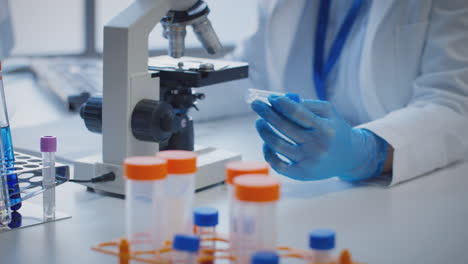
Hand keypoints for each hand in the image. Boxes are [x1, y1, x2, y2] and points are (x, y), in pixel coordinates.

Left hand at [251, 95, 388, 180]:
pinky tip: (266, 142)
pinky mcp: (301, 174)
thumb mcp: (328, 112)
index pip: (297, 113)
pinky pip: (278, 164)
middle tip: (256, 105)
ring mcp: (308, 161)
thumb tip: (281, 100)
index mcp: (325, 128)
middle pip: (284, 127)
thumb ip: (307, 104)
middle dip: (266, 113)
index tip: (271, 98)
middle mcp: (317, 146)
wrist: (348, 157)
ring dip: (264, 131)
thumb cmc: (334, 130)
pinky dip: (268, 152)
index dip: (281, 104)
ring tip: (260, 122)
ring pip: (277, 145)